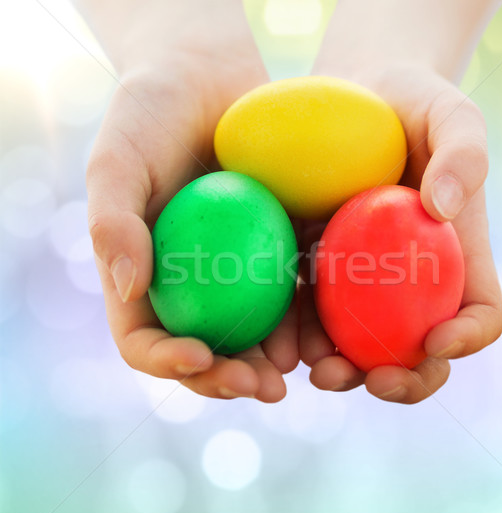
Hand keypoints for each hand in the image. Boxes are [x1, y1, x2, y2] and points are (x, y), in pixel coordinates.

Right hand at [85, 0, 297, 401]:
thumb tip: (130, 287)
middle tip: (263, 387)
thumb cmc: (155, 113)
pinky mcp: (280, 249)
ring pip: (254, 333)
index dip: (166, 360)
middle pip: (205, 351)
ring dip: (275, 361)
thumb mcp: (120, 157)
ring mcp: (237, 271)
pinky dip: (308, 317)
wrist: (213, 77)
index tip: (198, 357)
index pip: (144, 337)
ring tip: (302, 369)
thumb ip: (112, 221)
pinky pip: (294, 292)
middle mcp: (191, 283)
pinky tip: (329, 326)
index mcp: (146, 276)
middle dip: (229, 379)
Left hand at [299, 64, 501, 402]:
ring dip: (341, 369)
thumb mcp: (451, 114)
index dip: (468, 337)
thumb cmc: (412, 105)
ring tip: (316, 370)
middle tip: (372, 379)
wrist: (355, 97)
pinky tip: (279, 340)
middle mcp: (411, 281)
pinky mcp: (317, 269)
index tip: (439, 340)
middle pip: (418, 349)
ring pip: (358, 344)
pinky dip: (297, 334)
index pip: (480, 311)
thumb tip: (442, 208)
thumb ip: (463, 153)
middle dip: (401, 378)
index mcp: (454, 257)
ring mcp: (362, 281)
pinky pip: (309, 311)